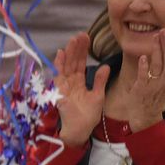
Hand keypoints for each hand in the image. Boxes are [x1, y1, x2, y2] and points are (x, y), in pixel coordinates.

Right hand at [53, 32, 108, 146]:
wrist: (80, 129)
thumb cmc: (88, 115)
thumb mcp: (98, 95)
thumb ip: (100, 81)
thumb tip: (106, 66)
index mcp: (79, 82)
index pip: (81, 63)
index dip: (83, 51)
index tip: (87, 39)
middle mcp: (70, 81)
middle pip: (73, 61)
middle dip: (77, 48)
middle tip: (82, 34)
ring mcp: (64, 85)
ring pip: (66, 65)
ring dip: (69, 52)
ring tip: (74, 39)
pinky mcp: (59, 90)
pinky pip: (58, 75)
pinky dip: (58, 64)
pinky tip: (60, 53)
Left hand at [124, 29, 164, 132]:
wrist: (146, 116)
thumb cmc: (158, 96)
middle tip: (164, 31)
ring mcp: (154, 85)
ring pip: (157, 65)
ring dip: (156, 50)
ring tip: (154, 37)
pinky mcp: (142, 89)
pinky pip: (144, 77)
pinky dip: (143, 67)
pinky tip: (143, 57)